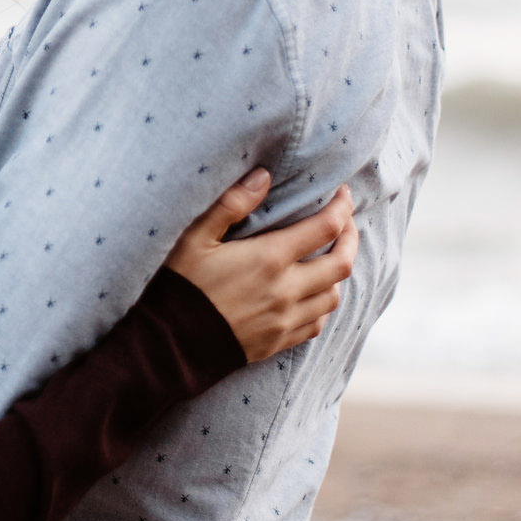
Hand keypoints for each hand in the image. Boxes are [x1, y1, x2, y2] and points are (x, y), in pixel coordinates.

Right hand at [164, 170, 357, 363]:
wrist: (169, 343)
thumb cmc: (180, 284)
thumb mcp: (195, 236)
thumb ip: (231, 204)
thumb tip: (263, 176)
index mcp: (269, 258)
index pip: (325, 228)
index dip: (341, 207)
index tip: (342, 193)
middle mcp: (286, 290)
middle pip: (342, 263)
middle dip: (351, 238)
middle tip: (346, 223)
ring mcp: (285, 319)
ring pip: (333, 296)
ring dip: (336, 274)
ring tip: (327, 258)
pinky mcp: (278, 341)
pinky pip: (316, 324)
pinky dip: (321, 306)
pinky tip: (311, 296)